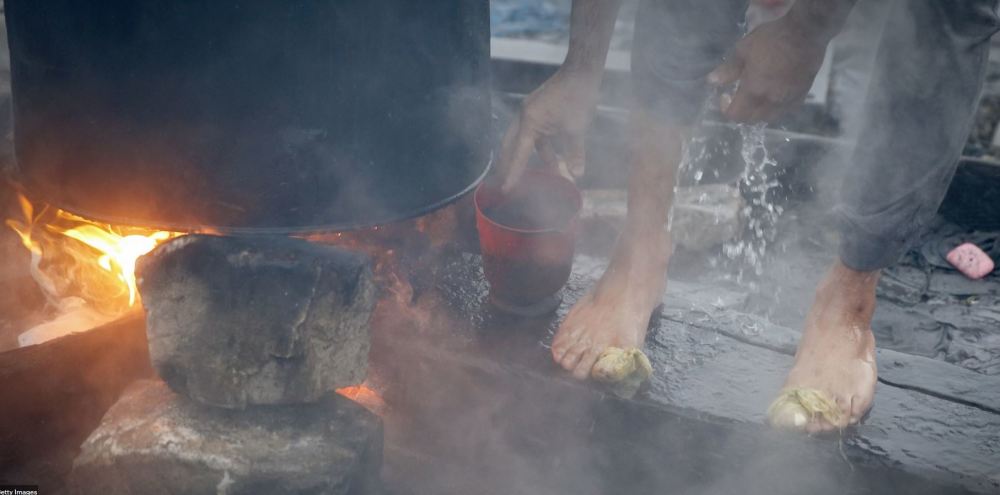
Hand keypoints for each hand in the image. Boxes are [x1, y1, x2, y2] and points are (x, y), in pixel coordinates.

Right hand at [496, 68, 599, 191]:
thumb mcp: (577, 128)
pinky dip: (539, 148)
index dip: (513, 173)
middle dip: (508, 165)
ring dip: (527, 158)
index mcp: (530, 121)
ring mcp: (530, 112)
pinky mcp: (537, 110)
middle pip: (510, 146)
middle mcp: (524, 117)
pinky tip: (550, 160)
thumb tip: (577, 174)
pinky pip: (534, 134)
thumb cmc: (578, 97)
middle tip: (504, 183)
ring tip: (531, 177)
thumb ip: (575, 153)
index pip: (519, 154)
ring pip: (522, 141)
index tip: (505, 189)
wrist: (581, 71)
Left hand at [708, 18, 827, 122]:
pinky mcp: (802, 94)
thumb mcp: (743, 50)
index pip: (736, 115)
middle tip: (739, 97)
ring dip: (759, 112)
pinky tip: (774, 95)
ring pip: (770, 117)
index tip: (725, 96)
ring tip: (756, 97)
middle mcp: (771, 101)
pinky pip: (786, 110)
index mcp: (754, 91)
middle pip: (753, 120)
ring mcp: (788, 99)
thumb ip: (728, 69)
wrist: (805, 32)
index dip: (726, 109)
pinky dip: (776, 108)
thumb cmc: (771, 39)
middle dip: (742, 112)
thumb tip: (712, 81)